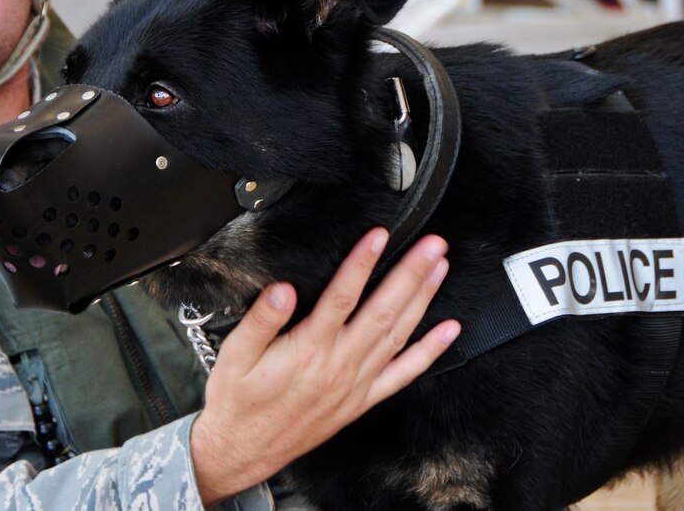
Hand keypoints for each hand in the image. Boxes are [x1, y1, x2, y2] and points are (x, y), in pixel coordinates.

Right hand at [190, 229, 459, 507]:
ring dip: (423, 299)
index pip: (342, 296)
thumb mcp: (235, 355)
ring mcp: (355, 384)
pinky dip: (429, 352)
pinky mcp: (361, 401)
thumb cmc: (237, 399)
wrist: (242, 450)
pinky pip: (403, 374)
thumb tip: (283, 290)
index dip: (362, 262)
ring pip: (398, 335)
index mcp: (309, 349)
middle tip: (433, 245)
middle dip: (411, 273)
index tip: (379, 235)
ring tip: (440, 268)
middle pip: (383, 310)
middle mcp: (339, 366)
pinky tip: (448, 331)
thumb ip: (261, 320)